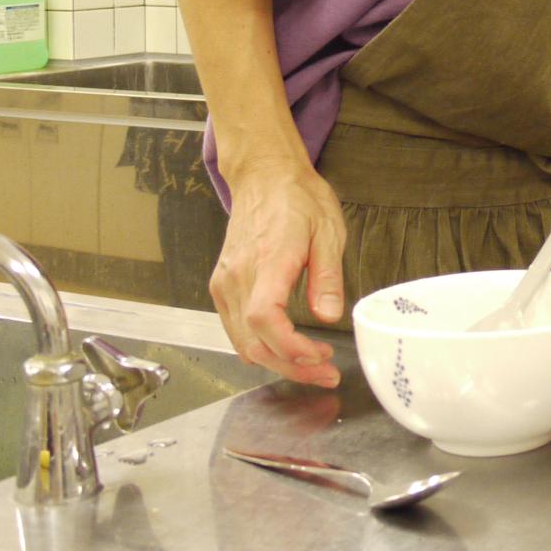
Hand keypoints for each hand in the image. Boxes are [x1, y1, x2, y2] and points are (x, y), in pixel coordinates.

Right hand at [210, 154, 346, 387]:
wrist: (263, 176)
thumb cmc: (298, 198)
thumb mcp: (328, 231)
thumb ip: (327, 276)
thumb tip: (328, 315)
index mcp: (268, 260)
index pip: (264, 319)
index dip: (289, 348)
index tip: (319, 357)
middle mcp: (238, 276)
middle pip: (253, 341)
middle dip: (290, 366)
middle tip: (325, 374)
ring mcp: (225, 282)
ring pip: (241, 341)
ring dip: (276, 360)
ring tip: (312, 365)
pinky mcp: (222, 285)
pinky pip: (234, 328)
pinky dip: (259, 346)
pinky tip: (285, 347)